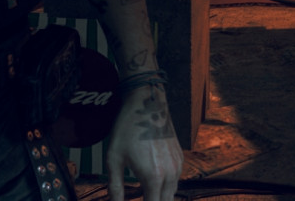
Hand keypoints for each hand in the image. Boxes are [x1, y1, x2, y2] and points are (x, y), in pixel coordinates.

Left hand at [104, 83, 183, 200]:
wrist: (147, 104)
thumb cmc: (127, 129)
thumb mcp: (114, 159)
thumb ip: (115, 187)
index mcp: (153, 177)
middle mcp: (170, 174)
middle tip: (139, 197)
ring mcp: (177, 166)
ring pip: (171, 194)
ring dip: (159, 197)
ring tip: (144, 194)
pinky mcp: (180, 158)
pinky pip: (175, 181)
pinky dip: (165, 187)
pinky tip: (152, 182)